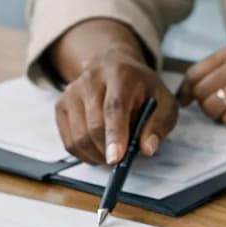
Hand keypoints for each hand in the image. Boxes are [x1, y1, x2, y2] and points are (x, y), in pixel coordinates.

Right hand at [54, 46, 179, 165]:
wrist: (115, 66)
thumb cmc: (142, 89)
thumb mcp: (164, 102)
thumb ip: (159, 125)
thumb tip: (147, 148)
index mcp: (121, 74)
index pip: (114, 107)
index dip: (115, 135)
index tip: (116, 159)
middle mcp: (92, 79)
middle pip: (94, 125)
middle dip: (107, 150)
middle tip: (121, 160)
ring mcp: (72, 92)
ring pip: (79, 136)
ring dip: (96, 155)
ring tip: (111, 154)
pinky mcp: (61, 105)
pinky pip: (69, 141)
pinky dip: (84, 154)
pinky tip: (97, 150)